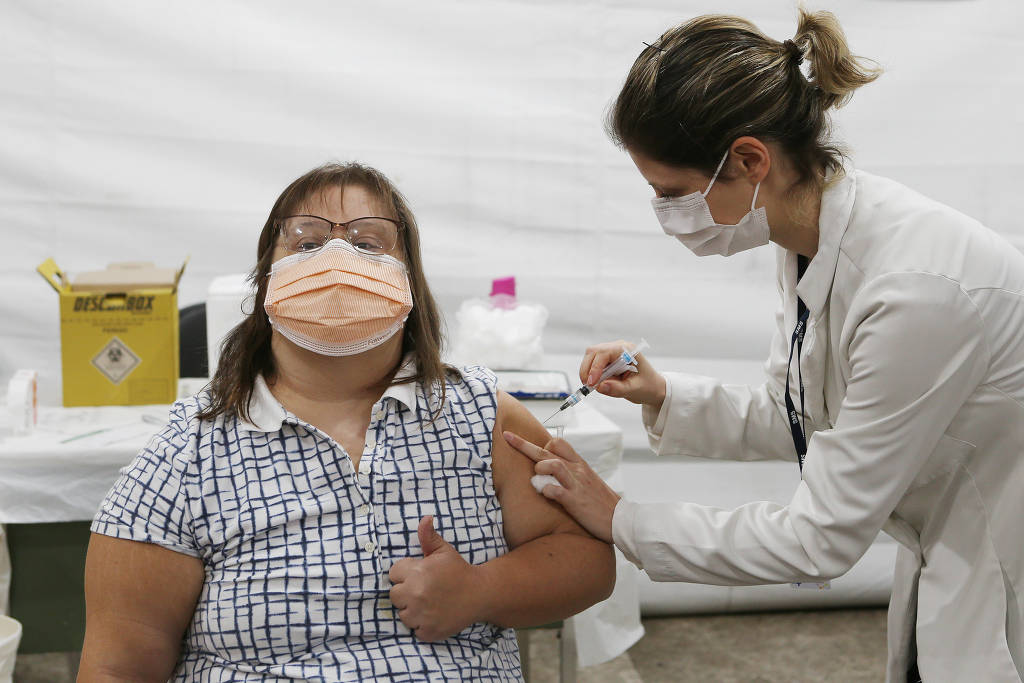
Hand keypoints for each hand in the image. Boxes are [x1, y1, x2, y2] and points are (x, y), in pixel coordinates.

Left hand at [388, 516, 479, 641]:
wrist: (481, 593)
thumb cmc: (459, 570)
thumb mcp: (444, 551)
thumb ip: (428, 536)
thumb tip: (425, 518)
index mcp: (417, 572)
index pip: (393, 574)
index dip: (405, 574)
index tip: (418, 575)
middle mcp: (416, 594)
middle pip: (394, 595)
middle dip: (406, 592)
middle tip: (424, 589)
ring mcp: (421, 615)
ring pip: (402, 614)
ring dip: (412, 610)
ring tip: (429, 603)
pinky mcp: (428, 632)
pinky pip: (415, 630)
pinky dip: (422, 625)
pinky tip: (434, 615)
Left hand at [502, 431, 619, 543]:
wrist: (620, 519)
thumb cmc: (602, 503)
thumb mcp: (588, 482)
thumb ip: (571, 475)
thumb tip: (553, 472)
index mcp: (579, 465)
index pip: (558, 443)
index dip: (542, 444)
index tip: (531, 448)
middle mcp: (577, 470)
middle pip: (548, 450)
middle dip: (524, 443)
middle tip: (507, 436)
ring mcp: (576, 484)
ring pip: (553, 464)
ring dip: (540, 468)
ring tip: (537, 477)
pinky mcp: (575, 500)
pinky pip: (555, 490)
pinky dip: (545, 490)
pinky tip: (544, 493)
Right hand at [580, 340, 666, 407]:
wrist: (652, 387)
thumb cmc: (647, 386)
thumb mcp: (634, 390)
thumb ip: (617, 389)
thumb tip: (600, 387)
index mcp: (628, 351)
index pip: (605, 353)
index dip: (595, 367)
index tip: (592, 383)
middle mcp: (618, 348)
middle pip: (594, 352)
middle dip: (587, 369)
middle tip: (588, 386)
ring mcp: (611, 352)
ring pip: (590, 356)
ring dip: (587, 371)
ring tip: (592, 386)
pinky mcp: (607, 359)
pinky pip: (592, 363)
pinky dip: (590, 373)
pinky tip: (596, 383)